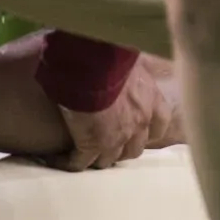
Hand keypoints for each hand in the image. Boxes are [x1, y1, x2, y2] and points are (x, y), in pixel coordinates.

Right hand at [54, 55, 181, 171]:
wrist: (94, 65)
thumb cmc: (114, 56)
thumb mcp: (134, 64)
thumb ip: (134, 74)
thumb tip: (126, 68)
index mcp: (153, 103)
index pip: (158, 128)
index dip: (146, 134)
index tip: (135, 134)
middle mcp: (140, 123)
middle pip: (134, 149)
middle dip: (122, 149)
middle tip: (108, 146)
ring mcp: (118, 137)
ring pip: (109, 159)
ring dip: (99, 159)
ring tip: (85, 156)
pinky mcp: (93, 144)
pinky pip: (82, 162)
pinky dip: (72, 163)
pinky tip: (62, 161)